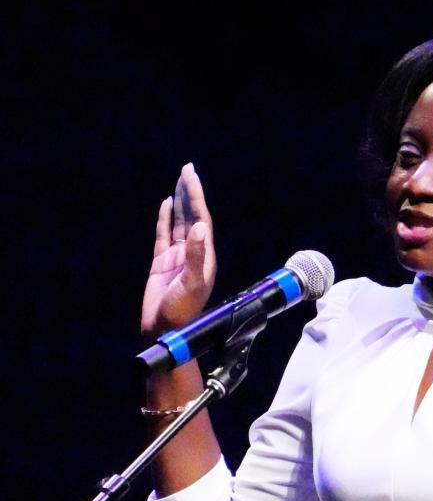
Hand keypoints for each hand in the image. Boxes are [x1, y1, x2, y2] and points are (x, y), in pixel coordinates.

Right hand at [141, 163, 216, 338]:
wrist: (165, 332)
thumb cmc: (183, 313)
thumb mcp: (192, 285)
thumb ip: (194, 258)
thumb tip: (198, 229)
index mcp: (203, 256)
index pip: (201, 219)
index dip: (197, 197)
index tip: (191, 176)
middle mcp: (193, 254)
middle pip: (192, 216)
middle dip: (190, 193)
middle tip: (187, 169)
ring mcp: (177, 258)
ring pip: (178, 223)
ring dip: (179, 203)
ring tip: (178, 181)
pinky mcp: (162, 263)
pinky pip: (163, 235)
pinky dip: (164, 219)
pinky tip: (165, 205)